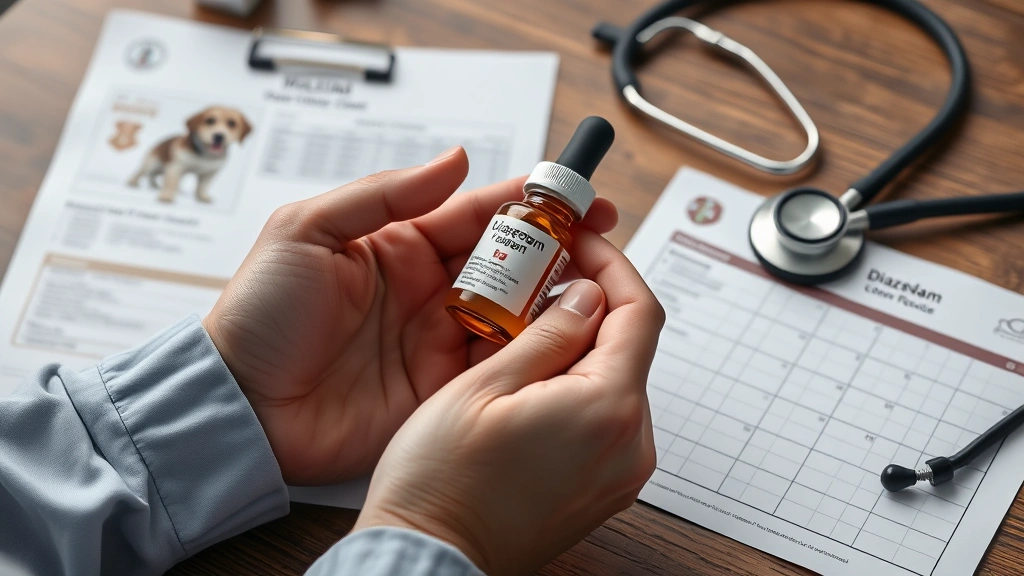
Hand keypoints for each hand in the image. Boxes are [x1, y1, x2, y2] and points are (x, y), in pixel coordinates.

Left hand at [203, 147, 617, 483]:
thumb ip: (386, 194)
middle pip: (509, 264)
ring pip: (514, 314)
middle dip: (559, 252)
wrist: (241, 406)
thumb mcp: (308, 232)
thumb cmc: (260, 315)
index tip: (580, 197)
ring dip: (553, 301)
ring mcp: (437, 340)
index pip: (479, 214)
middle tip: (603, 245)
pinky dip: (532, 354)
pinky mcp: (441, 389)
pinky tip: (562, 341)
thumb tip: (456, 160)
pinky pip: (498, 367)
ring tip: (596, 290)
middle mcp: (428, 289)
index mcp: (399, 244)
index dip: (532, 204)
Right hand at [353, 229, 664, 574]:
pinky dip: (580, 384)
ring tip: (526, 326)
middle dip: (593, 301)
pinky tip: (534, 377)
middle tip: (542, 276)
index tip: (581, 242)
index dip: (612, 265)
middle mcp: (629, 445)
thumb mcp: (485, 386)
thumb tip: (588, 295)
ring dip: (583, 343)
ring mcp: (621, 473)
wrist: (431, 558)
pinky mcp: (604, 489)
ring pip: (617, 379)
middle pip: (631, 345)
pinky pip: (606, 417)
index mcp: (607, 409)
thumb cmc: (441, 482)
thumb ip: (549, 333)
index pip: (639, 311)